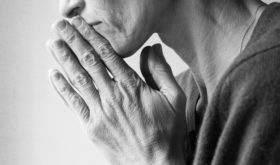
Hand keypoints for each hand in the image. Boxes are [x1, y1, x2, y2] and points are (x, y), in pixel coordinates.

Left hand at [47, 16, 186, 164]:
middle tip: (61, 26)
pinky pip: (74, 104)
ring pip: (79, 80)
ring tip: (53, 44)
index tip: (81, 25)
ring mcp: (100, 112)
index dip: (92, 37)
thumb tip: (152, 49)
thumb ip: (161, 71)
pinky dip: (62, 88)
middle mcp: (113, 96)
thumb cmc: (167, 132)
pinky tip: (53, 74)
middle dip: (73, 42)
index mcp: (133, 87)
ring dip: (64, 60)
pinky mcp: (92, 127)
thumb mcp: (175, 98)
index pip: (108, 55)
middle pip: (89, 63)